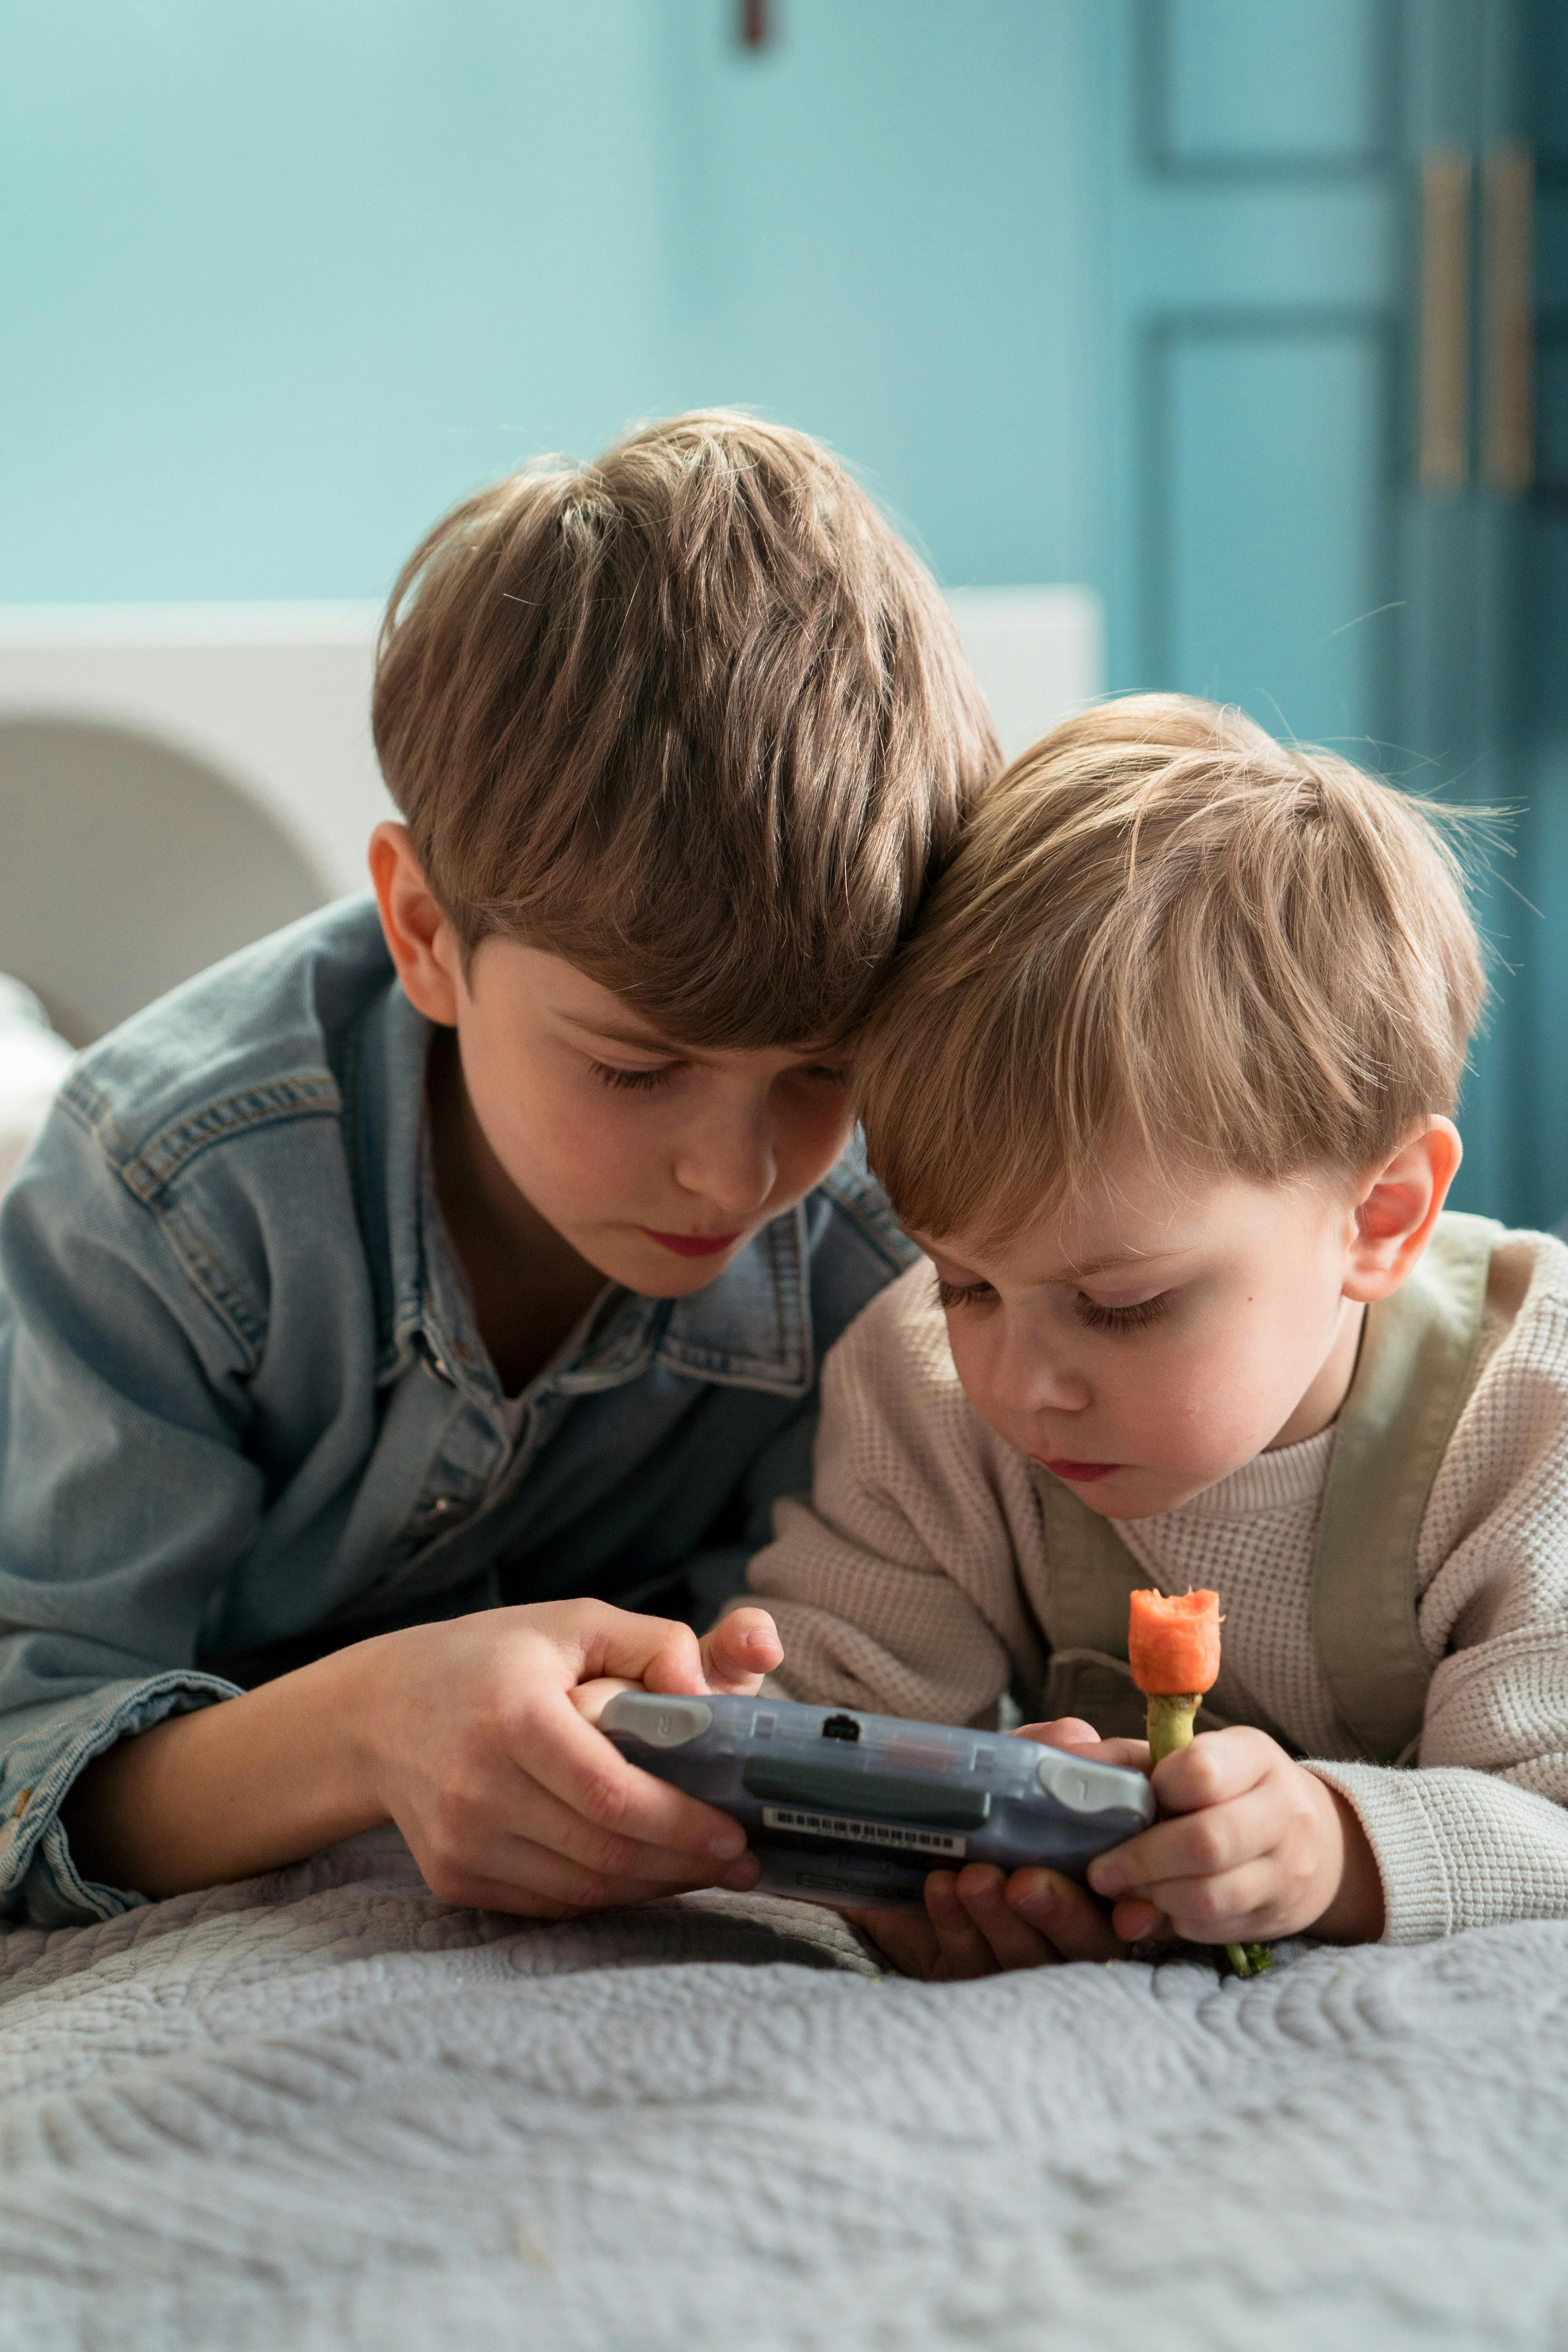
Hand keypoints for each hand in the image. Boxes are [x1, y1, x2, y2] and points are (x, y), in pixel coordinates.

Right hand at [355, 1598, 782, 1916]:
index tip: (736, 1834)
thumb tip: (709, 1697)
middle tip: (741, 1862)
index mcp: (513, 1716)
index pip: (611, 1794)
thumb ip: (656, 1644)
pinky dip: (604, 1895)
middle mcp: (478, 1786)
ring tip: (703, 1869)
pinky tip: (642, 1874)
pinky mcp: (453, 1878)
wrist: (378, 1711)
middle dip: (684, 1864)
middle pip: (603, 1852)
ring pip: (582, 1889)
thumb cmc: (495, 1658)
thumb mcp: (576, 1622)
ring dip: (653, 1886)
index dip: (680, 1823)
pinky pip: (548, 1903)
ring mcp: (461, 1841)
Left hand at [846, 1716, 1135, 1979]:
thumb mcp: (1019, 1762)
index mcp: (1106, 1884)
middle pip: (1087, 1943)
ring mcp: (1022, 1957)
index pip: (1139, 1911)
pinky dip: (954, 1923)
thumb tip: (1080, 1740)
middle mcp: (1073, 1929)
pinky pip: (967, 1960)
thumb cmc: (987, 1792)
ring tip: (974, 1878)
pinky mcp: (971, 1973)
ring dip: (1000, 1918)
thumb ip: (1053, 1749)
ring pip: (1026, 1959)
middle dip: (1059, 1914)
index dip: (1141, 1917)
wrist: (910, 1825)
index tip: (1129, 1911)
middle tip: (1026, 1883)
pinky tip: (940, 1889)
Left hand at [1086, 1726, 1384, 1945]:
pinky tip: (1159, 1907)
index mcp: (1254, 1756)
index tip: (1127, 1803)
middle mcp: (1283, 1810)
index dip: (1157, 1790)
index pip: (1202, 1772)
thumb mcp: (1191, 1758)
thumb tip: (1068, 1773)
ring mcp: (1288, 1868)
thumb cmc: (1230, 1791)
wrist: (1319, 1841)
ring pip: (1211, 1894)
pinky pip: (1216, 1927)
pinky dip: (1177, 1921)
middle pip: (1206, 1841)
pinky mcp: (1279, 1915)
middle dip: (1141, 1861)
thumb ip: (1128, 1763)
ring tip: (1125, 1892)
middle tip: (1101, 1872)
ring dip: (1155, 1897)